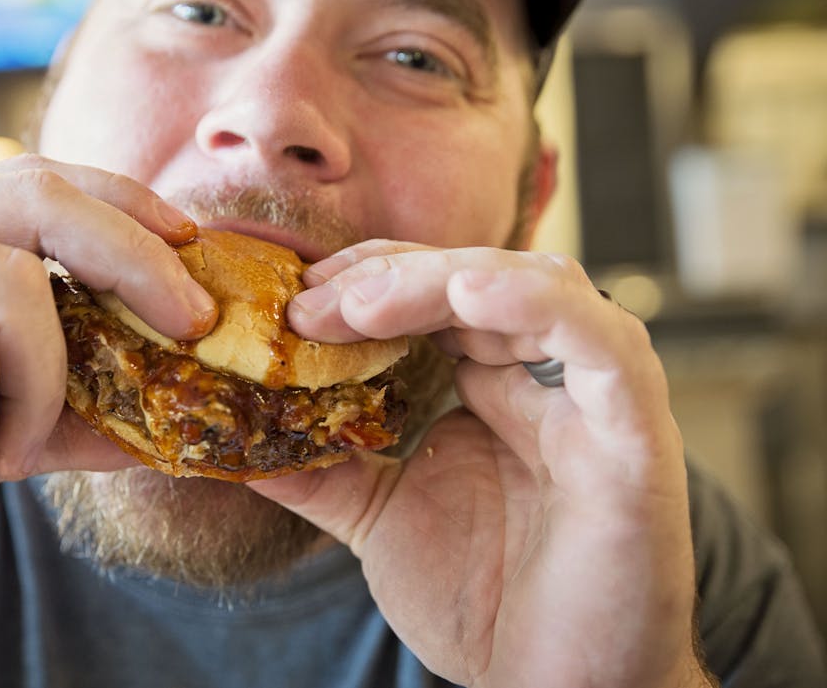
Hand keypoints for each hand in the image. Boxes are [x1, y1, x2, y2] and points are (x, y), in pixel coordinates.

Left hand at [249, 242, 710, 687]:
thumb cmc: (485, 603)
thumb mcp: (378, 517)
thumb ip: (321, 467)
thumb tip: (240, 436)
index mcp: (494, 386)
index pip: (435, 293)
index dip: (367, 279)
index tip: (295, 298)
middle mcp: (546, 378)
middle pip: (475, 276)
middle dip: (387, 274)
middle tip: (311, 299)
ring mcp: (594, 400)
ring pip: (534, 287)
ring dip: (442, 278)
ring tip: (361, 301)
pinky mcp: (636, 434)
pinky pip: (604, 344)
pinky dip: (537, 305)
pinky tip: (469, 295)